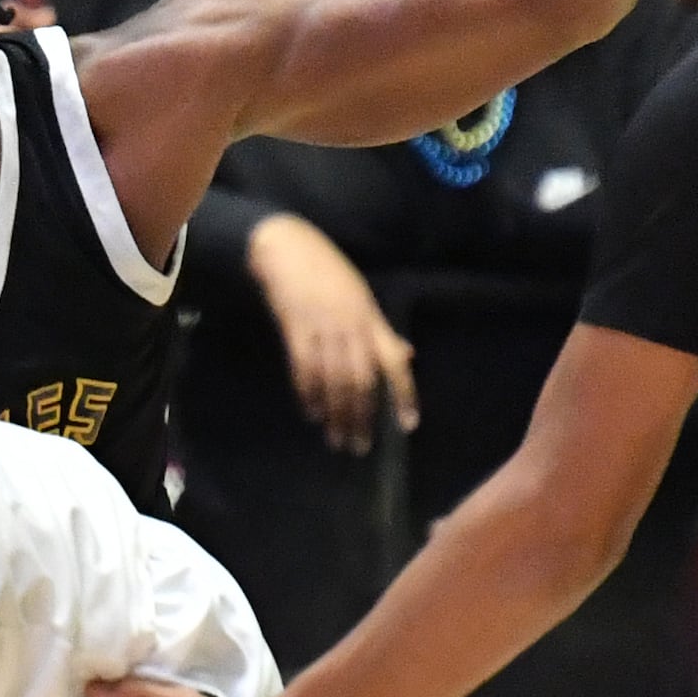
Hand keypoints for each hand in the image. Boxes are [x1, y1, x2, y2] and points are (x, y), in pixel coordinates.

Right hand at [246, 212, 415, 455]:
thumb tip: (407, 355)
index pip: (394, 363)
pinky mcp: (296, 329)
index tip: (408, 425)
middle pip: (362, 381)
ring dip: (335, 413)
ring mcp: (324, 328)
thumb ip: (382, 332)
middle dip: (361, 417)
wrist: (290, 250)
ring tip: (334, 438)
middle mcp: (352, 327)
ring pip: (333, 380)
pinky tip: (311, 413)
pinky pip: (304, 369)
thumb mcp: (363, 299)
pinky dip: (308, 394)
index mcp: (371, 321)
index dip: (404, 394)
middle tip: (358, 446)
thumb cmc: (330, 274)